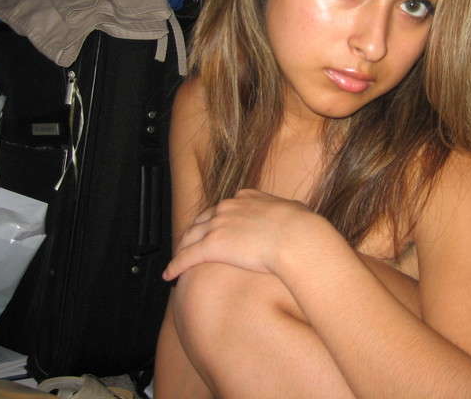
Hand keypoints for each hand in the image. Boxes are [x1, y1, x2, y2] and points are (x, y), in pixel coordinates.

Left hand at [162, 189, 317, 280]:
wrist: (296, 237)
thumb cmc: (301, 227)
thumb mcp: (294, 210)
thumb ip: (285, 211)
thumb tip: (293, 214)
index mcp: (245, 197)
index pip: (223, 208)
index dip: (216, 219)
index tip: (215, 228)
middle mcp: (227, 207)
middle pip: (202, 220)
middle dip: (195, 232)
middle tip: (191, 243)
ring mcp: (218, 225)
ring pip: (190, 237)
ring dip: (182, 248)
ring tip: (178, 259)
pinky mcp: (212, 245)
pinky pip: (186, 256)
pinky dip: (175, 265)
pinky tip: (169, 274)